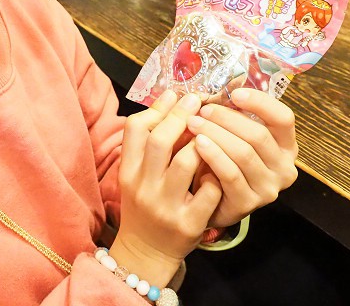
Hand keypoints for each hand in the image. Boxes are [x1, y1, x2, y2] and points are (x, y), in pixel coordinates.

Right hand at [111, 91, 221, 285]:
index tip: (176, 95)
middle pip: (160, 141)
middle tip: (198, 101)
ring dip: (202, 143)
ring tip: (212, 133)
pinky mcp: (189, 223)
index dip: (157, 108)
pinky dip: (216, 176)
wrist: (146, 252)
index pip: (135, 129)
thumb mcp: (136, 174)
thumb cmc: (145, 204)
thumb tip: (170, 98)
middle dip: (181, 116)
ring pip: (186, 162)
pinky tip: (221, 168)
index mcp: (128, 172)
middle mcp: (144, 187)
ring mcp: (166, 206)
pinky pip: (208, 191)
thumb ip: (149, 142)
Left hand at [186, 87, 297, 228]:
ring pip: (244, 154)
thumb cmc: (223, 160)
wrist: (209, 203)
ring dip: (216, 134)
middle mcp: (284, 168)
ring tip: (193, 123)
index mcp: (286, 146)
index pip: (284, 118)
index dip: (260, 103)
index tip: (234, 93)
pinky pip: (231, 175)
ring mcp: (268, 189)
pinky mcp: (248, 204)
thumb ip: (236, 116)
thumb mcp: (235, 136)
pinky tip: (197, 144)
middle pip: (259, 135)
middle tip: (201, 109)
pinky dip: (213, 155)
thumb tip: (219, 88)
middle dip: (227, 118)